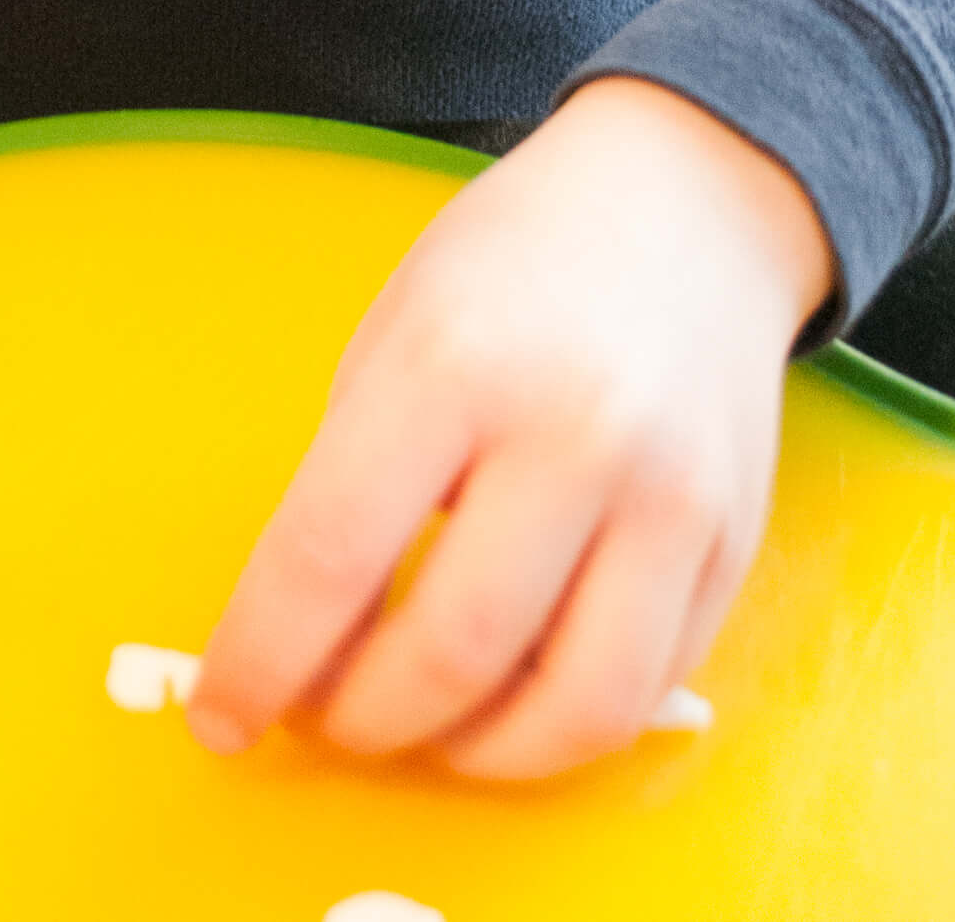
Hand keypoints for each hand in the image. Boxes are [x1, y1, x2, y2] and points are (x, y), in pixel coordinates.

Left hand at [189, 76, 833, 779]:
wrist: (689, 203)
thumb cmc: (520, 262)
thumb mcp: (400, 328)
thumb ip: (352, 478)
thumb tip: (303, 641)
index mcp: (456, 362)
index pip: (331, 554)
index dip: (260, 661)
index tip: (222, 715)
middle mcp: (574, 433)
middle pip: (449, 652)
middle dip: (360, 720)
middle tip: (324, 713)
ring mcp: (670, 498)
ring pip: (568, 710)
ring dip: (471, 751)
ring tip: (424, 722)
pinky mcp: (733, 545)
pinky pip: (644, 692)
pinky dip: (564, 722)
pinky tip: (517, 686)